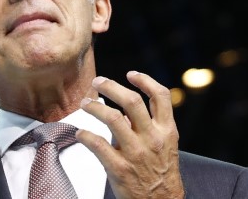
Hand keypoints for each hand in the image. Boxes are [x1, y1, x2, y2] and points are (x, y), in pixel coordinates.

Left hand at [76, 71, 184, 198]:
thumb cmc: (161, 173)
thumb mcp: (166, 145)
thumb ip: (150, 125)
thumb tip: (127, 107)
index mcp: (167, 131)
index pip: (161, 96)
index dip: (145, 80)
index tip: (130, 74)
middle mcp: (152, 138)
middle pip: (132, 101)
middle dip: (111, 86)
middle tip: (98, 82)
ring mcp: (136, 153)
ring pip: (113, 118)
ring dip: (94, 107)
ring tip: (85, 103)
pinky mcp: (120, 168)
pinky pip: (98, 145)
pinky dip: (85, 135)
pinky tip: (80, 133)